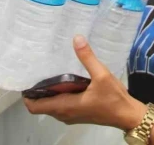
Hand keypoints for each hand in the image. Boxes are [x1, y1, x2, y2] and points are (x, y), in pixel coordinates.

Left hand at [23, 36, 146, 129]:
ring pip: (51, 107)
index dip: (27, 96)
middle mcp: (64, 113)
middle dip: (36, 92)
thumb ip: (88, 58)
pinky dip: (57, 97)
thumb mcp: (102, 75)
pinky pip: (60, 107)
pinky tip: (65, 81)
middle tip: (37, 71)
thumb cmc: (113, 98)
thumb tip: (76, 38)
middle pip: (41, 106)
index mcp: (66, 106)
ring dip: (47, 95)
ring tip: (49, 74)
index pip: (35, 107)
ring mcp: (71, 116)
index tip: (26, 80)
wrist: (127, 115)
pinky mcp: (78, 114)